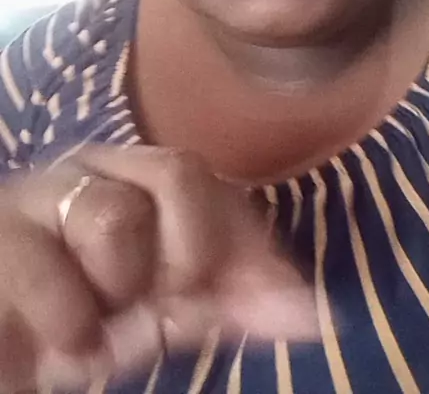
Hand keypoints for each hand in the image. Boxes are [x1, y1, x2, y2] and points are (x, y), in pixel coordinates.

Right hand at [0, 145, 317, 390]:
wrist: (12, 340)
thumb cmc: (92, 319)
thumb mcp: (172, 313)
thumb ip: (236, 301)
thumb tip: (317, 312)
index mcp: (143, 180)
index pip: (219, 185)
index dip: (248, 247)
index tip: (266, 308)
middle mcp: (98, 169)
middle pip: (179, 172)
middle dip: (189, 256)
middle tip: (162, 305)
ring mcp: (44, 193)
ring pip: (113, 216)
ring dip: (116, 293)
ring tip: (92, 321)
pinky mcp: (1, 231)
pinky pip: (48, 268)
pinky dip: (68, 322)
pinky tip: (56, 336)